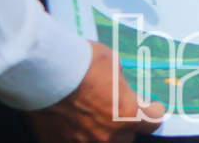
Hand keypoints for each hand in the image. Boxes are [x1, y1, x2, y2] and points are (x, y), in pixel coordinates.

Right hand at [29, 40, 164, 141]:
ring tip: (89, 118)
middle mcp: (109, 135)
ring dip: (100, 133)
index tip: (149, 107)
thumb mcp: (113, 65)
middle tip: (115, 112)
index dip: (152, 113)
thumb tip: (118, 89)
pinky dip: (74, 136)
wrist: (44, 72)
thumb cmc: (83, 62)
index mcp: (129, 114)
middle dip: (124, 126)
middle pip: (127, 138)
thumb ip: (120, 84)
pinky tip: (67, 123)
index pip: (154, 123)